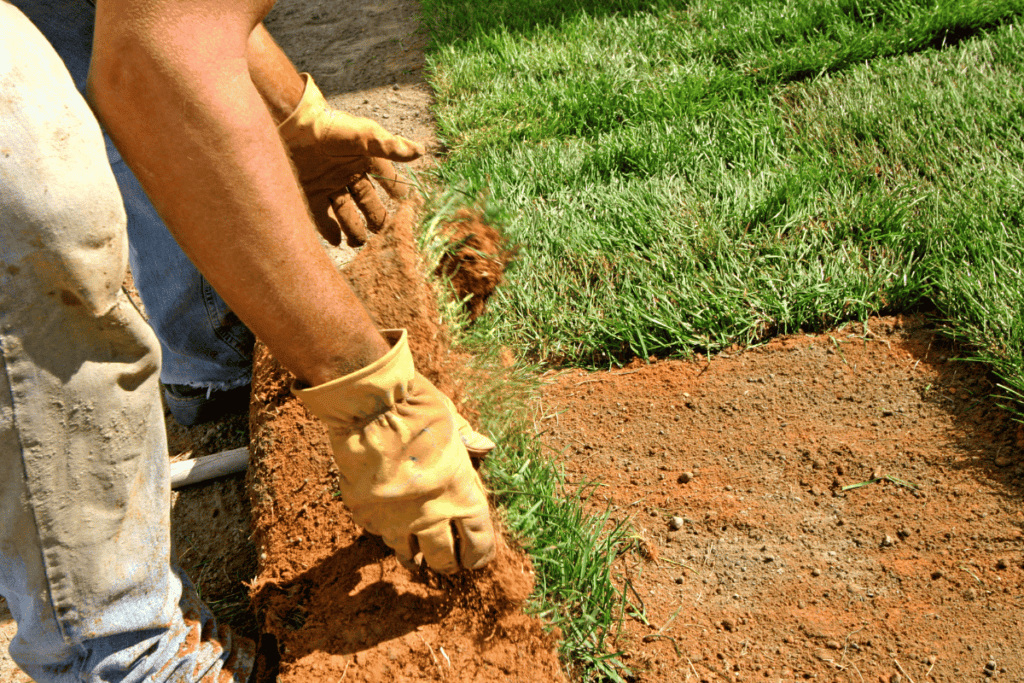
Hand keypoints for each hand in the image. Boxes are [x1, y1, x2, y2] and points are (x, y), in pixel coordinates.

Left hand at [279, 74, 423, 246]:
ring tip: (360, 243)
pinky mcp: (310, 193)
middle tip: (385, 233)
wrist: (293, 124)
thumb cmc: (331, 127)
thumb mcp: (364, 135)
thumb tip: (420, 151)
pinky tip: (337, 242)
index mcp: (364, 160)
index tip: (408, 206)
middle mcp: (348, 174)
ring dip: (354, 229)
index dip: (397, 191)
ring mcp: (329, 185)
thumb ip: (390, 147)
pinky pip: (322, 217)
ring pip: (346, 213)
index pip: (387, 179)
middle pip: (367, 202)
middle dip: (377, 218)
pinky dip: (330, 230)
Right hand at [293, 329, 495, 572]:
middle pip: (444, 559)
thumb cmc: (418, 409)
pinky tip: (385, 524)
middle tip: (447, 562)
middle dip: (448, 563)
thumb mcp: (452, 421)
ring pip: (407, 554)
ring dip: (413, 555)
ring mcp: (395, 519)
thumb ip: (468, 440)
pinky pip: (376, 532)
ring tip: (414, 557)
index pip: (478, 541)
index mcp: (461, 494)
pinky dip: (382, 531)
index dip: (479, 554)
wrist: (371, 407)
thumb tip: (486, 446)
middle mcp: (431, 515)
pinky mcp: (365, 514)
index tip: (476, 559)